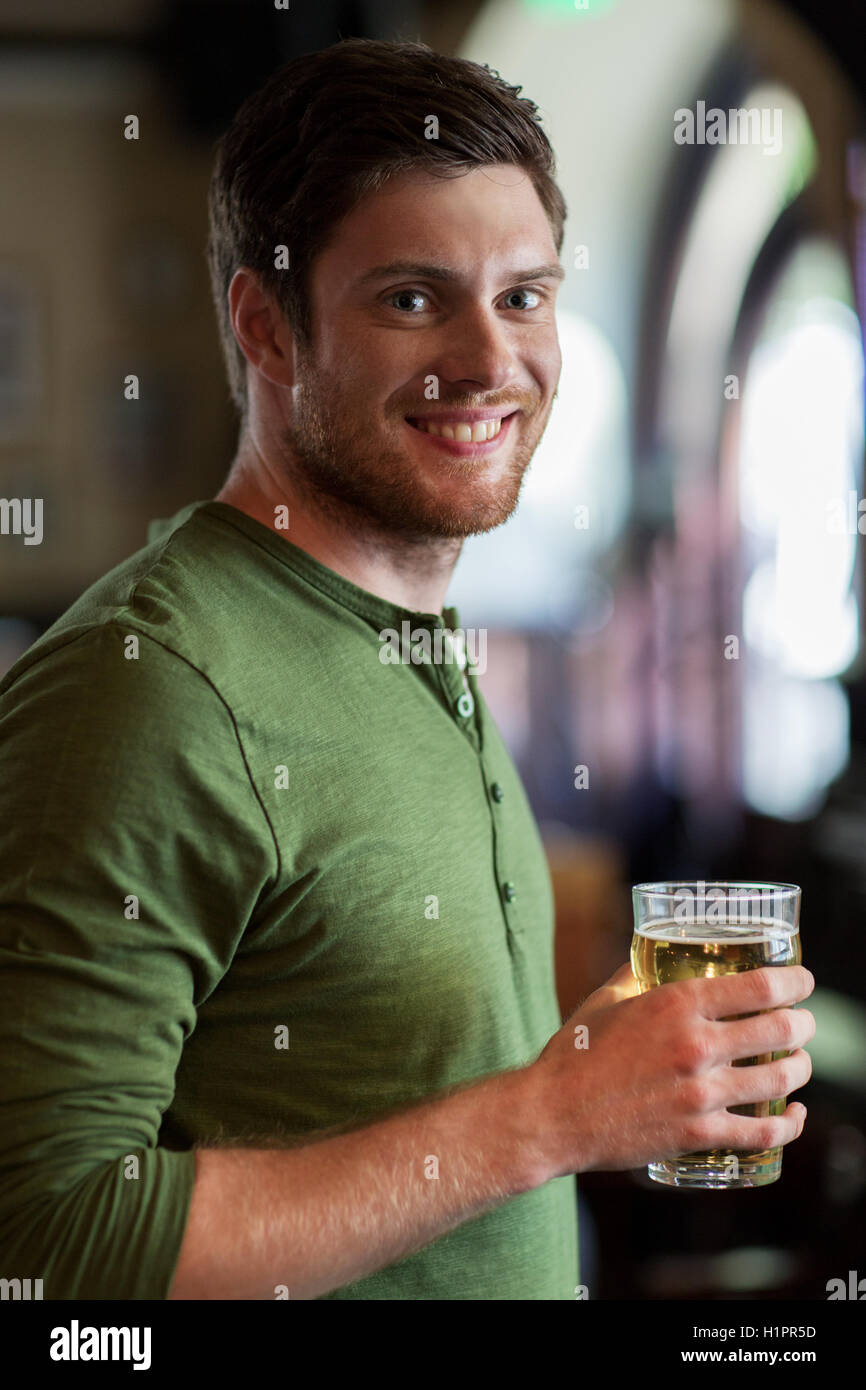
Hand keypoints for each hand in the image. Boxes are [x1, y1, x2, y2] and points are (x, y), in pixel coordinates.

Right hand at [529, 962, 815, 1175]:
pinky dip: (789, 1125)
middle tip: (805, 1024)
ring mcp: (701, 1093)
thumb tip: (646, 954)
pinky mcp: (699, 1134)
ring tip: (799, 1064)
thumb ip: (633, 974)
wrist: (553, 1114)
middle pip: (781, 1030)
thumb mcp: (606, 1001)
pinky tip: (795, 1116)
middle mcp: (696, 1044)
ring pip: (780, 1079)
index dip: (796, 983)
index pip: (759, 986)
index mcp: (676, 1003)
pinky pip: (762, 1131)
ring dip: (800, 1069)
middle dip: (804, 1025)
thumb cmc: (574, 1054)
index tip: (805, 982)